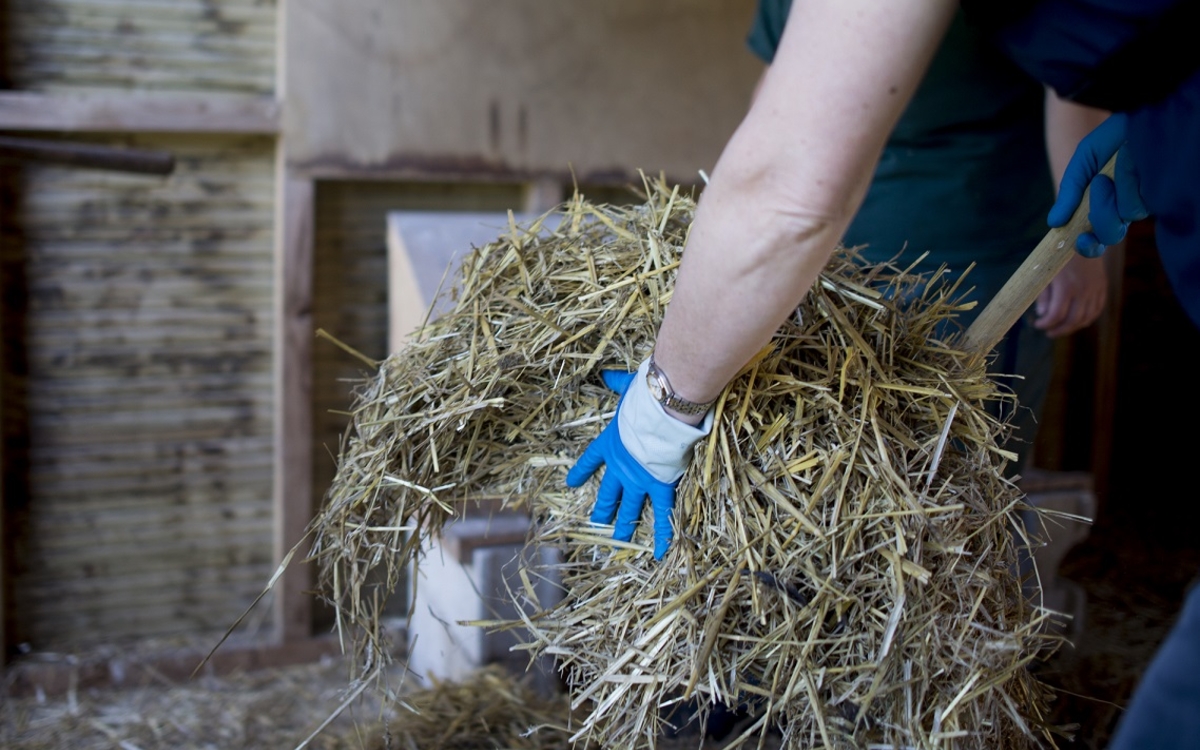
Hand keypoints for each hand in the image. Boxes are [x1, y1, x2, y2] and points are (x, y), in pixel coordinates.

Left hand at [565, 361, 711, 559]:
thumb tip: (607, 373)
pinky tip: (658, 553)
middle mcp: (621, 467)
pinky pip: (661, 516)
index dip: (581, 472)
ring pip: (629, 510)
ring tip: (618, 541)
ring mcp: (639, 480)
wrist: (663, 412)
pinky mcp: (660, 487)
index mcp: (610, 443)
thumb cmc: (645, 399)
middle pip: (609, 494)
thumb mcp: (627, 388)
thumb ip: (617, 383)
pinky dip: (661, 535)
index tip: (571, 482)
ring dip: (624, 526)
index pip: (589, 461)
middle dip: (602, 509)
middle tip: (596, 521)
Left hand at [1034, 254, 1107, 337]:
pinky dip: (1088, 318)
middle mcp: (1083, 290)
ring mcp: (1095, 289)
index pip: (1056, 315)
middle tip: (1049, 333)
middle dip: (1059, 330)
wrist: (1083, 236)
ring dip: (1073, 327)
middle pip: (1073, 320)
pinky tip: (1077, 321)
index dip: (1046, 324)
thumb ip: (1043, 295)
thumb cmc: (1058, 254)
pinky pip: (1098, 309)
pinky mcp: (1102, 286)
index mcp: (1066, 287)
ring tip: (1061, 328)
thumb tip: (1042, 314)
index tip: (1038, 325)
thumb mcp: (1044, 272)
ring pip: (1087, 317)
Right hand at [1047, 113, 1148, 257]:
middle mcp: (1121, 209)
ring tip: (1113, 168)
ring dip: (1112, 195)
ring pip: (1122, 219)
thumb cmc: (1111, 138)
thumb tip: (1053, 223)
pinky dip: (1128, 185)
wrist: (1140, 118)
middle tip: (1098, 184)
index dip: (1087, 246)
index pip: (1094, 239)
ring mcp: (1140, 203)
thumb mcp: (1082, 163)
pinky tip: (1131, 165)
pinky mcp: (1156, 197)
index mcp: (1099, 207)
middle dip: (1099, 215)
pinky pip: (1138, 205)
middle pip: (1108, 236)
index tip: (1081, 240)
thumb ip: (1068, 193)